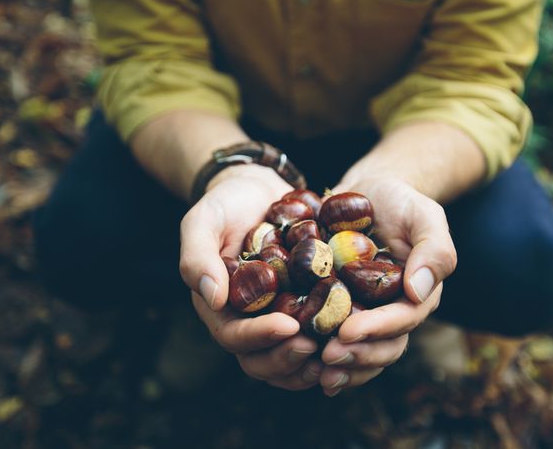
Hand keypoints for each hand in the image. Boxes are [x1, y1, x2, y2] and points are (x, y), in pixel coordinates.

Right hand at [180, 165, 321, 389]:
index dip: (260, 337)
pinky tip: (354, 333)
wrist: (258, 189)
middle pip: (262, 361)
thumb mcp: (203, 221)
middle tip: (314, 345)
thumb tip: (213, 298)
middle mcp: (249, 320)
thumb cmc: (225, 204)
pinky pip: (317, 335)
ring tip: (337, 350)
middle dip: (287, 359)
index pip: (234, 337)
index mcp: (222, 308)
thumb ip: (197, 257)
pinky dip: (332, 341)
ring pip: (290, 358)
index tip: (288, 326)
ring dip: (310, 363)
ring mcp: (279, 316)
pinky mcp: (305, 306)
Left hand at [318, 177, 455, 395]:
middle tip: (326, 357)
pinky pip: (330, 337)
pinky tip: (298, 361)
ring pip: (359, 351)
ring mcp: (364, 313)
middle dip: (356, 356)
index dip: (377, 330)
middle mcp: (391, 311)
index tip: (347, 332)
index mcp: (416, 295)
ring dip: (340, 365)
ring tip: (314, 369)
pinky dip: (318, 353)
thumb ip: (434, 250)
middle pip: (382, 347)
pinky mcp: (336, 308)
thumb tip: (418, 291)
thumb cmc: (400, 202)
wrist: (367, 192)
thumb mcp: (424, 215)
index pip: (402, 320)